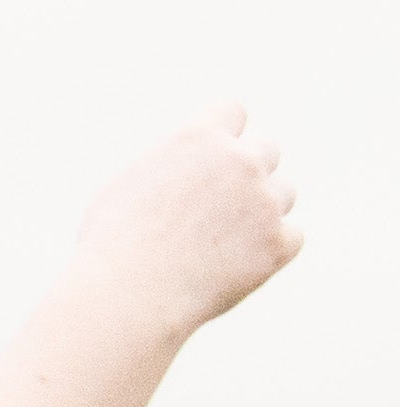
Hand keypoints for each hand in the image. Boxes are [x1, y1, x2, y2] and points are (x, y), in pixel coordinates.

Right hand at [73, 102, 302, 342]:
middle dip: (249, 173)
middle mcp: (239, 162)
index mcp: (198, 138)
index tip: (215, 158)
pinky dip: (271, 250)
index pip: (234, 110)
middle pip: (267, 150)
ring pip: (284, 193)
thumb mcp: (132, 183)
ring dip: (263, 211)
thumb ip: (172, 165)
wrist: (129, 295)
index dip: (226, 134)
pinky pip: (292, 237)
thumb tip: (189, 169)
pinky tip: (236, 265)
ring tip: (222, 242)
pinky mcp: (278, 244)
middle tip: (220, 207)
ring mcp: (264, 202)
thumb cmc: (113, 245)